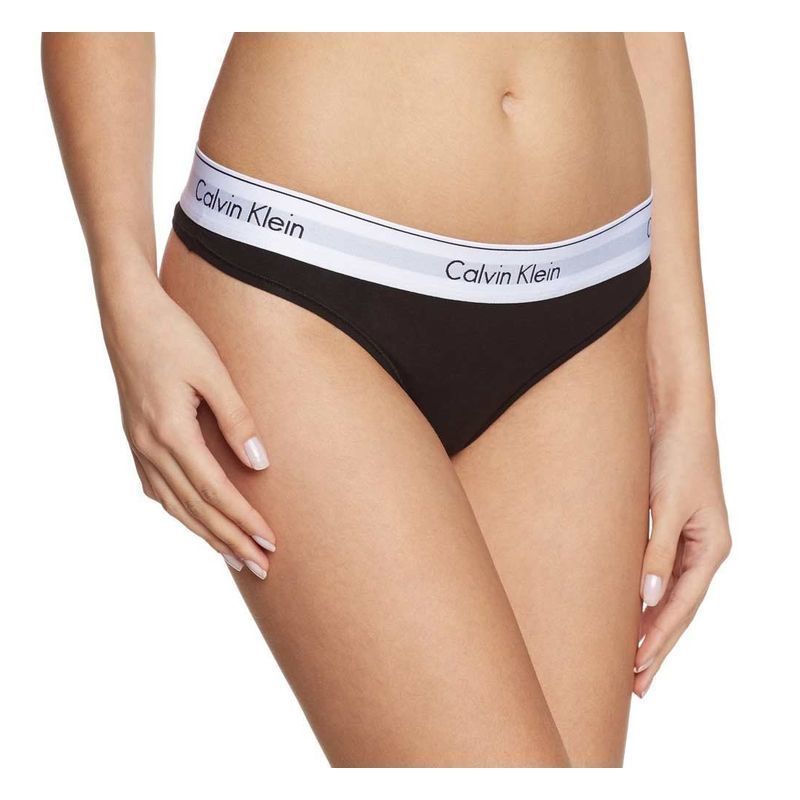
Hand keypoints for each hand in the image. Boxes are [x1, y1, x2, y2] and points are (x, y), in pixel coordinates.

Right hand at [100, 267, 274, 578]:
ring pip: (174, 505)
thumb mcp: (214, 373)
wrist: (129, 314)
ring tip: (233, 557)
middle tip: (260, 567)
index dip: (244, 520)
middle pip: (195, 508)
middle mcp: (150, 447)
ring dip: (205, 533)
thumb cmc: (174, 336)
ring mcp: (138, 445)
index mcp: (171, 433)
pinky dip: (180, 511)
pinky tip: (193, 519)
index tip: (270, 543)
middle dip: (230, 540)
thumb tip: (260, 465)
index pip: (215, 491)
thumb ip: (238, 420)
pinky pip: (158, 488)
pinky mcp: (136, 439)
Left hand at [633, 411, 730, 696]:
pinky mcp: (666, 525)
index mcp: (711, 547)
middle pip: (677, 608)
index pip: (682, 606)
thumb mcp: (667, 505)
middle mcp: (702, 548)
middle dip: (656, 646)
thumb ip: (657, 551)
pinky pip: (655, 571)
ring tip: (629, 661)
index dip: (659, 639)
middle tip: (634, 685)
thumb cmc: (677, 453)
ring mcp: (685, 538)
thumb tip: (648, 599)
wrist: (674, 412)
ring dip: (648, 625)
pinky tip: (628, 611)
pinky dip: (642, 596)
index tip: (637, 669)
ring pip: (666, 594)